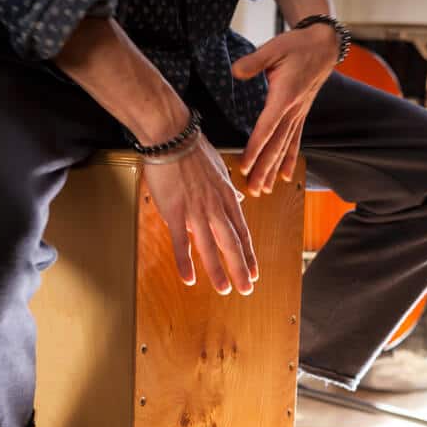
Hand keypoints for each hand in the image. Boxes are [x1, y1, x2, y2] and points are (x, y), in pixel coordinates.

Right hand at [142, 137, 258, 295]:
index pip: (242, 232)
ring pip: (210, 247)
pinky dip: (185, 262)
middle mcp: (216, 208)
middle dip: (240, 268)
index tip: (254, 271)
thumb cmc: (194, 150)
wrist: (172, 136)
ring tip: (224, 290)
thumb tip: (237, 197)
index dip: (248, 254)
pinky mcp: (175, 212)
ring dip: (218, 271)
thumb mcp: (219, 169)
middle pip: (232, 244)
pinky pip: (181, 242)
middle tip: (246, 288)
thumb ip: (228, 188)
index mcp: (227, 198)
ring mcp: (196, 211)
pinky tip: (190, 279)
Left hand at [232, 24, 338, 195]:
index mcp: (284, 97)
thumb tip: (237, 71)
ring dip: (274, 171)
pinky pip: (294, 142)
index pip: (266, 128)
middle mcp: (292, 111)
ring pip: (284, 148)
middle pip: (276, 146)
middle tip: (253, 190)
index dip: (255, 149)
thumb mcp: (273, 48)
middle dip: (264, 170)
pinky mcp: (300, 116)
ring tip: (265, 190)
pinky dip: (289, 161)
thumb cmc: (297, 46)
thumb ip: (253, 62)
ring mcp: (298, 116)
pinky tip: (285, 177)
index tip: (244, 166)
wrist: (323, 46)